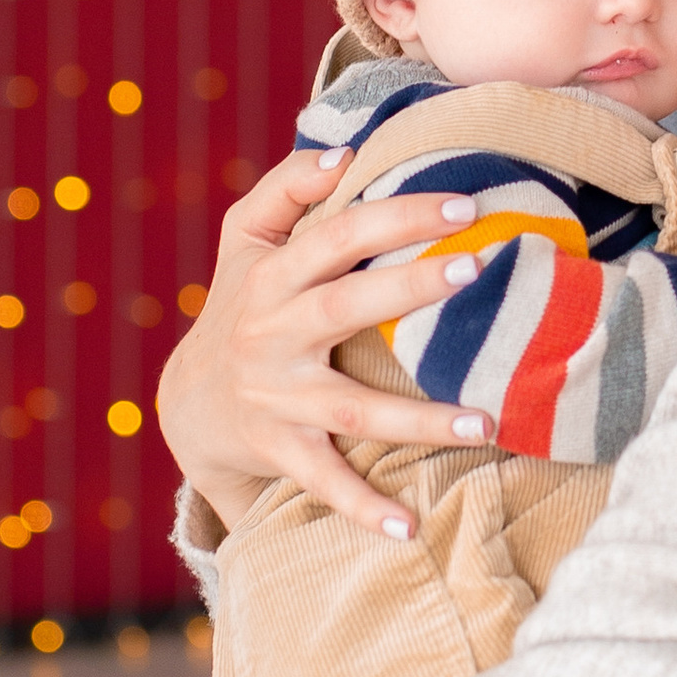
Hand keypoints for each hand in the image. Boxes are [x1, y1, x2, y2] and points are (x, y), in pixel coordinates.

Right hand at [155, 148, 497, 539]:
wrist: (190, 404)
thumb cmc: (239, 303)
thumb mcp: (243, 238)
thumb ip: (288, 187)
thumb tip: (346, 149)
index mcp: (273, 276)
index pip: (338, 235)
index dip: (396, 215)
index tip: (464, 205)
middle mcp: (274, 335)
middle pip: (345, 307)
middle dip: (409, 287)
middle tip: (477, 268)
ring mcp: (279, 399)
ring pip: (354, 410)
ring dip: (420, 419)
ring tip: (487, 420)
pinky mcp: (282, 451)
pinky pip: (326, 483)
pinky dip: (363, 509)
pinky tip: (410, 528)